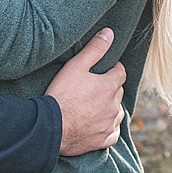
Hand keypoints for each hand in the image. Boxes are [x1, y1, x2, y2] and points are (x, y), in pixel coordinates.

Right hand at [46, 29, 126, 155]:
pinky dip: (107, 128)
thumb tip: (109, 33)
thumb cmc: (62, 94)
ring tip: (94, 106)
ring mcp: (110, 124)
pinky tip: (97, 125)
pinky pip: (112, 133)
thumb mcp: (76, 66)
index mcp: (110, 86)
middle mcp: (114, 105)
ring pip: (117, 112)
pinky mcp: (103, 140)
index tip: (104, 69)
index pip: (120, 72)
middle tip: (94, 87)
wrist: (51, 126)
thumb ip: (94, 49)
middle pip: (118, 92)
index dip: (112, 69)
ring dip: (110, 108)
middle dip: (110, 88)